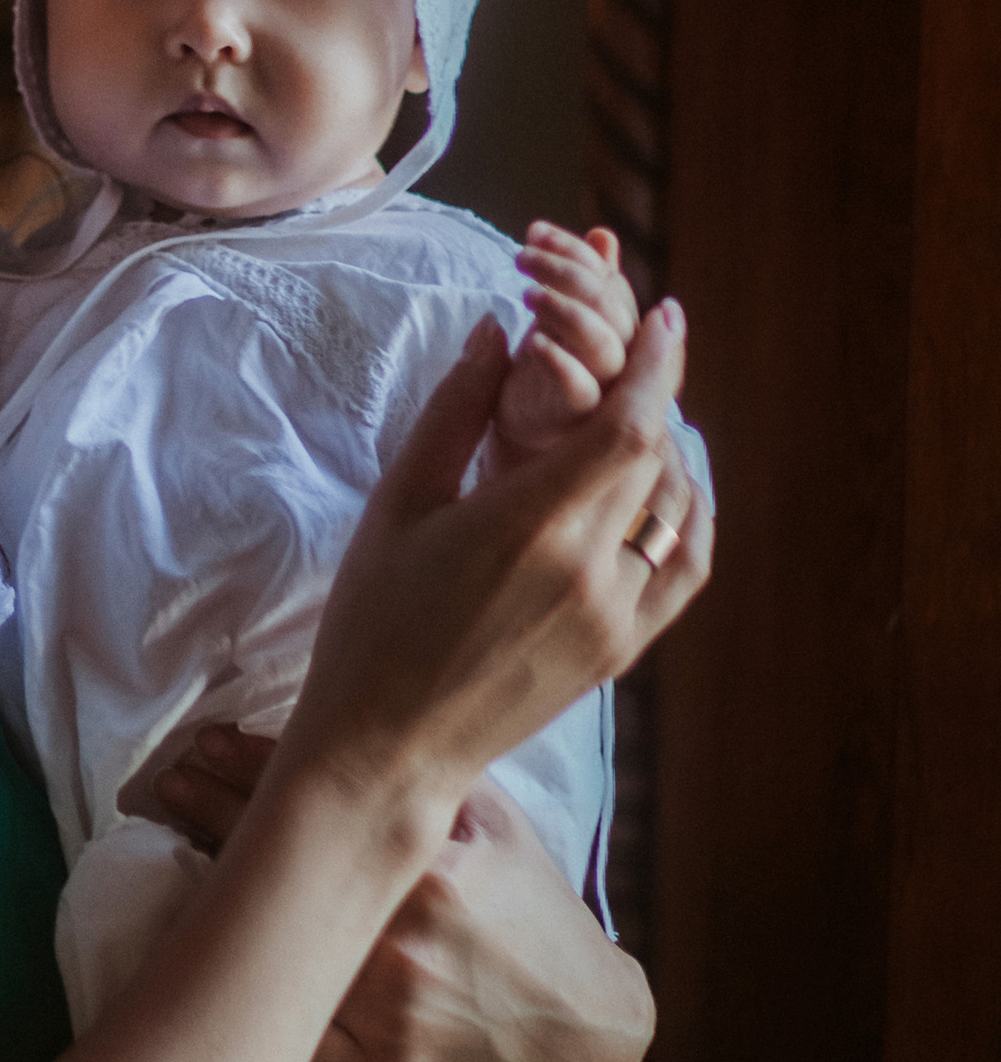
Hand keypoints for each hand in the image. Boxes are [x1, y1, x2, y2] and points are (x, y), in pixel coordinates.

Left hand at [146, 728, 652, 1061]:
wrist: (582, 1035)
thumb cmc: (534, 913)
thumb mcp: (501, 826)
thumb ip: (438, 770)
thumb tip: (356, 716)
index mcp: (433, 874)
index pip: (318, 805)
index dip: (250, 769)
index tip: (205, 744)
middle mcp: (402, 946)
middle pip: (283, 869)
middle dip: (214, 814)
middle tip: (167, 782)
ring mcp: (384, 1016)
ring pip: (276, 946)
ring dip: (220, 892)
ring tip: (168, 841)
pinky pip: (290, 1025)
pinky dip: (250, 981)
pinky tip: (207, 941)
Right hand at [280, 302, 706, 829]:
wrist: (387, 746)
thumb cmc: (373, 620)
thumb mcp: (398, 503)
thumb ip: (454, 410)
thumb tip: (497, 328)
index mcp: (529, 526)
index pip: (628, 426)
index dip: (657, 365)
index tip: (664, 314)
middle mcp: (590, 573)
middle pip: (658, 459)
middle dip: (656, 395)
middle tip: (642, 348)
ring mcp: (616, 620)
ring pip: (681, 513)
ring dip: (674, 454)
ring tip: (647, 413)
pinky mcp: (623, 653)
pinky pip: (682, 569)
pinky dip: (689, 518)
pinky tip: (668, 487)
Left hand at [493, 224, 639, 461]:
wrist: (517, 449)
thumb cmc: (541, 384)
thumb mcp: (558, 323)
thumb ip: (583, 284)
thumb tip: (604, 236)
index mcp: (616, 331)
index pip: (609, 282)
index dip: (579, 252)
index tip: (534, 231)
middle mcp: (619, 360)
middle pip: (615, 307)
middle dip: (572, 271)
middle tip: (523, 255)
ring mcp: (603, 395)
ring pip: (608, 346)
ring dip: (570, 310)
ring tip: (528, 292)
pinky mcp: (576, 426)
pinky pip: (583, 394)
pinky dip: (563, 364)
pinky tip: (534, 342)